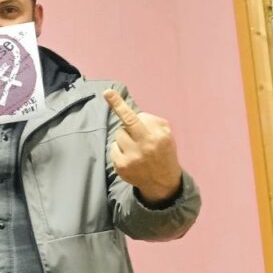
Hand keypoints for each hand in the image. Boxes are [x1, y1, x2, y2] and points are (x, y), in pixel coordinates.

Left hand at [103, 89, 182, 203]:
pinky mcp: (121, 167)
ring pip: (118, 137)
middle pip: (123, 127)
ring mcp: (131, 158)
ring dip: (124, 139)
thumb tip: (134, 116)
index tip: (107, 92)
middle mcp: (143, 146)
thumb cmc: (162, 150)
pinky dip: (119, 150)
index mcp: (157, 135)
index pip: (133, 118)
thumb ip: (151, 121)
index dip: (118, 104)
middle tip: (137, 136)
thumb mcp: (166, 133)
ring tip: (136, 148)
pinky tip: (131, 157)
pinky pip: (113, 149)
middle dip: (127, 128)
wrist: (162, 180)